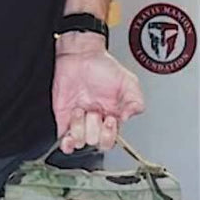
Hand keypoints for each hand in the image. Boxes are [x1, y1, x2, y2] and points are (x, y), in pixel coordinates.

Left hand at [52, 34, 143, 153]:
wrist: (80, 55)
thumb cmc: (103, 66)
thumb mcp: (128, 82)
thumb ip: (136, 101)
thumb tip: (128, 118)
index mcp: (112, 116)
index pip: (111, 140)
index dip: (110, 134)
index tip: (110, 118)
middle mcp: (96, 121)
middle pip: (95, 142)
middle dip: (95, 127)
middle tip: (95, 111)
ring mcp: (79, 121)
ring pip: (80, 141)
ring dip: (79, 126)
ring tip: (80, 110)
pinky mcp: (63, 118)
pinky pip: (64, 141)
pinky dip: (67, 144)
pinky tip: (68, 138)